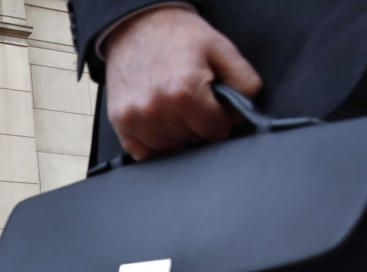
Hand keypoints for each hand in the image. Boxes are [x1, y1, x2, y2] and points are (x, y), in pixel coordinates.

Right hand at [104, 7, 260, 160]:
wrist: (137, 24)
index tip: (215, 105)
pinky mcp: (121, 122)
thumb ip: (244, 81)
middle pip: (193, 140)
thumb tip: (245, 113)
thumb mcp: (220, 48)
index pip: (216, 130)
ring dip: (177, 133)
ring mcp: (135, 118)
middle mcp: (157, 108)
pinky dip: (155, 143)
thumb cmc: (177, 36)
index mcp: (185, 91)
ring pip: (171, 148)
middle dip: (198, 124)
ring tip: (173, 105)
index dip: (221, 118)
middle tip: (192, 99)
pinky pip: (144, 153)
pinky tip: (158, 120)